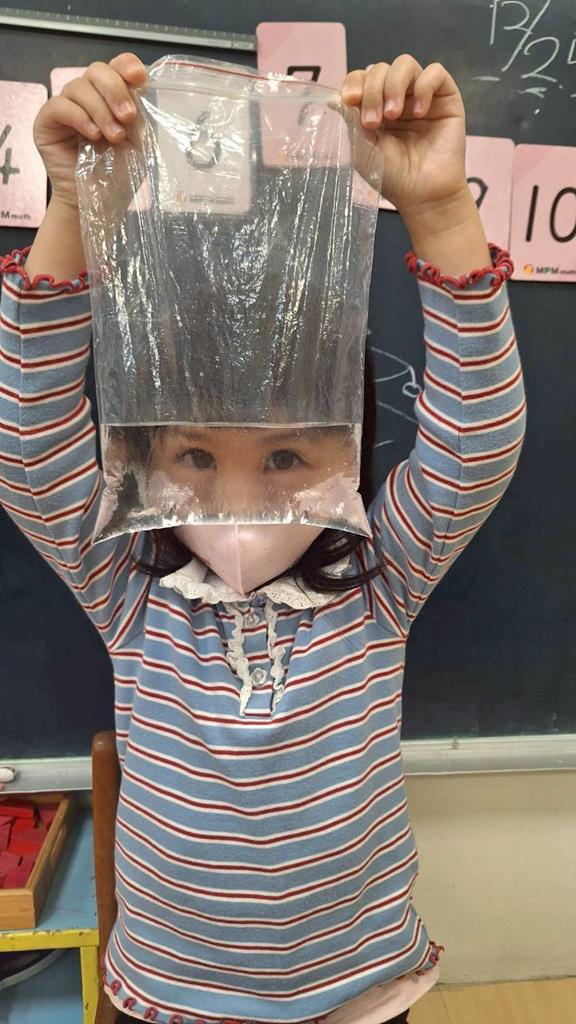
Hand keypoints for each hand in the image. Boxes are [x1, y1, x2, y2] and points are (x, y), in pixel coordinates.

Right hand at [33, 52, 147, 208]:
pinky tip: (92, 136)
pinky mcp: (48, 122)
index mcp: (112, 98)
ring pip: (79, 86)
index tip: (140, 77)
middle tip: (127, 118)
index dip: (127, 65)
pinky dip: (79, 117)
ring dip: (100, 110)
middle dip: (115, 90)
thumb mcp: (140, 142)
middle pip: (97, 70)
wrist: (101, 204)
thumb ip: (140, 113)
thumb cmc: (120, 176)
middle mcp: (88, 98)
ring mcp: (67, 108)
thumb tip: (141, 85)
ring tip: (113, 138)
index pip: (116, 66)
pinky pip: (60, 105)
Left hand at [341, 55, 466, 217]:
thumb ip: (349, 120)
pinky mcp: (446, 98)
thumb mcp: (362, 149)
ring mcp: (421, 96)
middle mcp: (398, 97)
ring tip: (393, 115)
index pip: (362, 77)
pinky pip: (435, 72)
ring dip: (393, 85)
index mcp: (376, 107)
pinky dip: (423, 86)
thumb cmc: (392, 176)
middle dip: (372, 91)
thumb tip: (332, 98)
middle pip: (380, 69)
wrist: (423, 194)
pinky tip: (419, 112)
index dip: (355, 82)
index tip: (350, 100)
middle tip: (373, 123)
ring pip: (405, 64)